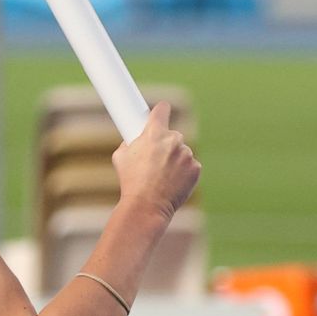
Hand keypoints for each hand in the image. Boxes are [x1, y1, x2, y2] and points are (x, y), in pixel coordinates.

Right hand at [112, 101, 200, 225]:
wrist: (146, 205)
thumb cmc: (131, 182)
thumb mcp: (120, 157)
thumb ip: (129, 142)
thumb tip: (132, 140)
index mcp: (154, 133)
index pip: (163, 109)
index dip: (161, 112)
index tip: (161, 113)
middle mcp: (173, 140)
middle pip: (172, 135)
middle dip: (165, 145)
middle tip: (155, 160)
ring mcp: (186, 154)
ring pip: (182, 152)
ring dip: (174, 160)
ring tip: (162, 177)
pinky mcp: (195, 168)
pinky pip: (190, 166)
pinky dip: (184, 173)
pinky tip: (172, 183)